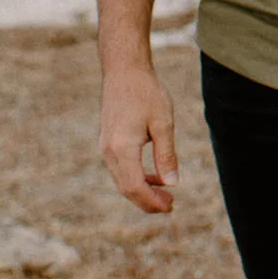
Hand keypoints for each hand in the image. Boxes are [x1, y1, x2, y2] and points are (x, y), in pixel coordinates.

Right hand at [99, 64, 177, 212]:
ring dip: (142, 190)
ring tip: (166, 194)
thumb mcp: (163, 123)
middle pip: (126, 188)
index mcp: (122, 148)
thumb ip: (166, 154)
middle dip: (147, 201)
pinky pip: (120, 169)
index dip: (151, 202)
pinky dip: (136, 177)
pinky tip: (155, 176)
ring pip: (122, 180)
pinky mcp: (107, 143)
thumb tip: (172, 183)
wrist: (124, 71)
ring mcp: (105, 147)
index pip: (135, 186)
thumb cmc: (146, 93)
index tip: (170, 206)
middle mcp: (109, 151)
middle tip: (170, 205)